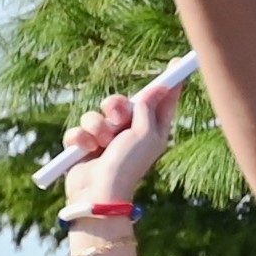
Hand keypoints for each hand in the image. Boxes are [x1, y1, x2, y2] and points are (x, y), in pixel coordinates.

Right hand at [55, 81, 180, 220]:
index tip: (178, 63)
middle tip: (117, 118)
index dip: (170, 83)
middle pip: (122, 102)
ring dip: (97, 127)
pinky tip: (86, 150)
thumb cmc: (128, 165)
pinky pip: (78, 129)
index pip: (162, 101)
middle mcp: (128, 132)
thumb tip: (158, 87)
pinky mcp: (83, 146)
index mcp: (151, 130)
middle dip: (116, 107)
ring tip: (101, 144)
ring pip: (95, 114)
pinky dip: (80, 139)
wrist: (99, 192)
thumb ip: (149, 108)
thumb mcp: (146, 134)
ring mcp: (104, 139)